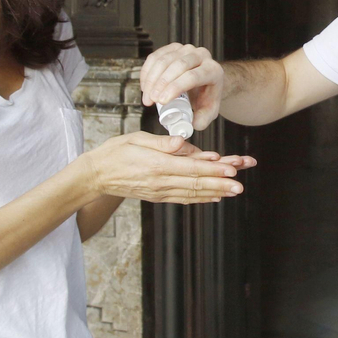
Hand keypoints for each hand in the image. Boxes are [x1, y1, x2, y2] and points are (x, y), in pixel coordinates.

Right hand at [79, 132, 254, 204]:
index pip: (192, 168)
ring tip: (235, 191)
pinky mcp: (158, 197)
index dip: (214, 169)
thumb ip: (162, 142)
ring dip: (216, 192)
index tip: (232, 169)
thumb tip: (183, 142)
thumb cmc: (116, 152)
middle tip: (241, 185)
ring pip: (193, 193)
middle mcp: (161, 182)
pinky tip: (215, 197)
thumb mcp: (136, 139)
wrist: (96, 175)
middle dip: (221, 183)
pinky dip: (201, 198)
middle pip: (197, 183)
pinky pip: (183, 199)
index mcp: (157, 165)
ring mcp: (160, 192)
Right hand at [140, 43, 223, 128]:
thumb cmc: (207, 96)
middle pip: (178, 65)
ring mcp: (187, 49)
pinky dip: (147, 72)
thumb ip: (202, 120)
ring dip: (151, 79)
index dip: (175, 87)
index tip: (162, 101)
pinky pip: (156, 56)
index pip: (192, 76)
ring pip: (164, 60)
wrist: (206, 82)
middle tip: (151, 100)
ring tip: (147, 97)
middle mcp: (202, 56)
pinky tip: (145, 86)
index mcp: (213, 70)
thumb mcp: (209, 111)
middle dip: (161, 84)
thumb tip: (190, 123)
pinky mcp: (173, 48)